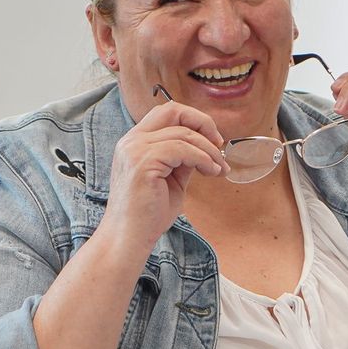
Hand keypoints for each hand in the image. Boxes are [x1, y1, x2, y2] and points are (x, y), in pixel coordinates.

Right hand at [98, 100, 228, 251]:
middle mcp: (131, 140)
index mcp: (135, 141)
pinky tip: (210, 172)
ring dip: (208, 150)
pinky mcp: (142, 163)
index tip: (214, 141)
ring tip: (218, 169)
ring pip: (183, 133)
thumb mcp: (172, 179)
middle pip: (172, 110)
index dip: (194, 120)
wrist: (128, 239)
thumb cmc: (148, 215)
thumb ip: (184, 159)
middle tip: (219, 145)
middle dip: (202, 123)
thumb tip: (206, 146)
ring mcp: (135, 149)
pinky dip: (203, 158)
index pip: (167, 112)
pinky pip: (182, 149)